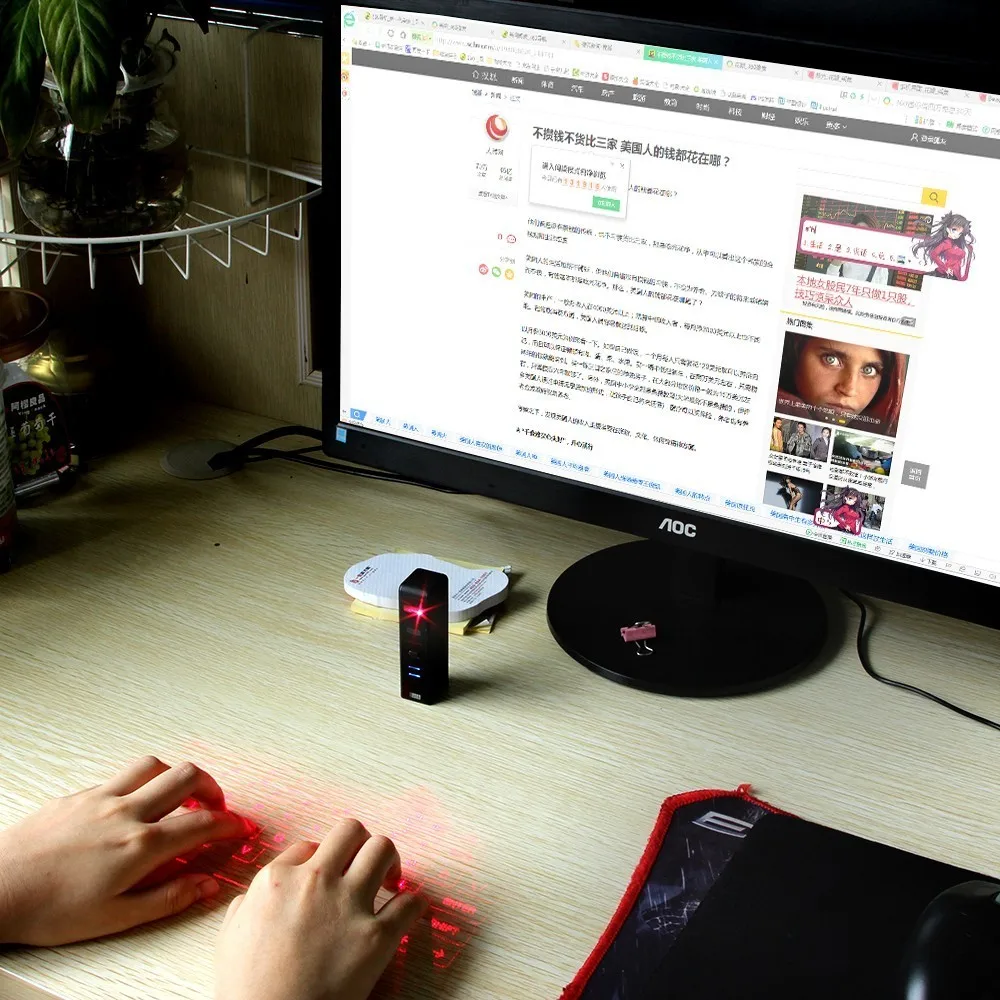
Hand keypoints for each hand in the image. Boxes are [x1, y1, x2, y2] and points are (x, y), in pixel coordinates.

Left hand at [0, 756, 251, 945]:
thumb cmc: (48, 910)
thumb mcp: (115, 918)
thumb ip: (168, 898)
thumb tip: (206, 885)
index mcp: (141, 846)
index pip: (201, 823)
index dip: (229, 823)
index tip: (239, 828)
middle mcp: (126, 813)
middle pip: (186, 777)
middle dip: (211, 787)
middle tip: (216, 805)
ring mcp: (101, 798)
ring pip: (154, 766)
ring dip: (175, 776)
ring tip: (180, 794)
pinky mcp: (78, 795)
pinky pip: (120, 776)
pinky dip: (140, 783)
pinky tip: (133, 804)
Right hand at [215, 818, 427, 999]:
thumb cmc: (245, 990)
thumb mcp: (229, 938)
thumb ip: (247, 905)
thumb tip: (258, 896)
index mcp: (277, 880)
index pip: (310, 845)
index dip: (323, 857)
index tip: (331, 871)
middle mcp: (315, 882)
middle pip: (352, 831)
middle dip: (360, 844)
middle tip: (364, 863)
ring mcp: (347, 905)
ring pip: (383, 849)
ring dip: (389, 862)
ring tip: (389, 878)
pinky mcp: (376, 937)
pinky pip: (409, 903)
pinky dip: (412, 903)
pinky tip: (407, 910)